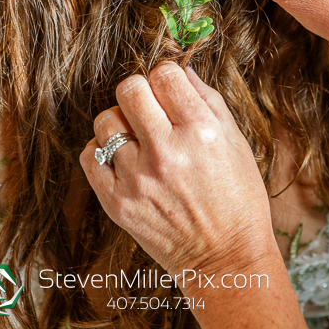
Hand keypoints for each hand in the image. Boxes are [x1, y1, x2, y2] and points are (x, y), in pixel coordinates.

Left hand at [79, 61, 279, 285]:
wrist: (226, 258)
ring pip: (106, 120)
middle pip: (129, 89)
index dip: (166, 76)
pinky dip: (102, 151)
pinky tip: (122, 158)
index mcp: (200, 131)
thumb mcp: (236, 141)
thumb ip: (207, 99)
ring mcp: (137, 178)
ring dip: (121, 123)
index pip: (164, 74)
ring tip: (138, 139)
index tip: (170, 90)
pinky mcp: (117, 202)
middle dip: (140, 92)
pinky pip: (90, 155)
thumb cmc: (237, 198)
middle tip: (150, 109)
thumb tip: (180, 70)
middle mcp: (166, 151)